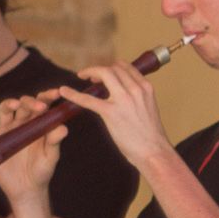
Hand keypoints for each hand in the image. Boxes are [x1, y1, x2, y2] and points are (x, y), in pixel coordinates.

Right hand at [0, 92, 64, 204]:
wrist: (26, 190)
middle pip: (23, 105)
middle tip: (40, 107)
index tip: (55, 93)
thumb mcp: (50, 158)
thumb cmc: (41, 172)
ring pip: (5, 111)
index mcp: (37, 125)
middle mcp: (22, 124)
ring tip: (14, 105)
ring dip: (9, 105)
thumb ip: (54, 142)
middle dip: (30, 102)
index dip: (47, 97)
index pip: (42, 105)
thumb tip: (63, 127)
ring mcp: (7, 131)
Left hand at [52, 62, 172, 169]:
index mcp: (146, 88)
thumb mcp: (149, 108)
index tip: (106, 72)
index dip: (114, 66)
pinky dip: (74, 94)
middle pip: (114, 68)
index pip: (127, 67)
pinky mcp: (111, 113)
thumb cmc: (151, 135)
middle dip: (100, 69)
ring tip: (83, 77)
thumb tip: (127, 95)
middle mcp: (135, 90)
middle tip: (92, 77)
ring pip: (103, 74)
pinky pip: (88, 99)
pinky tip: (64, 92)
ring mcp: (123, 100)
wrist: (154, 151)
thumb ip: (138, 98)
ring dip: (90, 72)